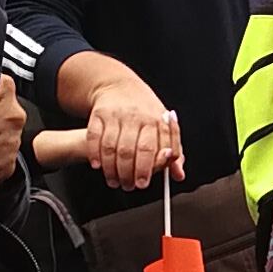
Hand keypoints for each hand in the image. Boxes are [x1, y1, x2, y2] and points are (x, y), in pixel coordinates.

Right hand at [73, 76, 180, 191]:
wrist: (120, 86)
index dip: (146, 168)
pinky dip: (94, 154)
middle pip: (128, 150)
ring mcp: (115, 115)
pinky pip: (94, 138)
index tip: (143, 182)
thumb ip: (174, 151)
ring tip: (114, 180)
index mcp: (156, 120)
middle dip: (127, 173)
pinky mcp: (98, 114)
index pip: (150, 148)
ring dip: (110, 169)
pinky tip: (98, 165)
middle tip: (129, 185)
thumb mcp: (164, 126)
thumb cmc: (145, 112)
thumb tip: (178, 174)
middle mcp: (135, 116)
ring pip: (110, 147)